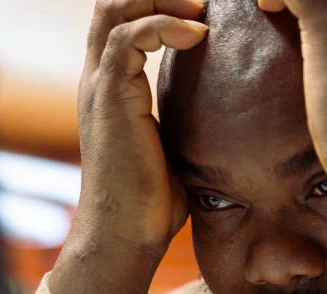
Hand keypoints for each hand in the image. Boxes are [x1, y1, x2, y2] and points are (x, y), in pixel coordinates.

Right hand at [49, 0, 208, 293]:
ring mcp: (99, 85)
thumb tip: (229, 120)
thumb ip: (186, 122)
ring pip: (116, 7)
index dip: (157, 1)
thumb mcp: (174, 149)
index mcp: (110, 86)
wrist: (124, 237)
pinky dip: (164, 24)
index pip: (122, 19)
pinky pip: (129, 38)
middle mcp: (98, 78)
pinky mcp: (110, 98)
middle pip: (113, 2)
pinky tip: (198, 36)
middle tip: (202, 2)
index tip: (202, 8)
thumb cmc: (151, 204)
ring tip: (201, 9)